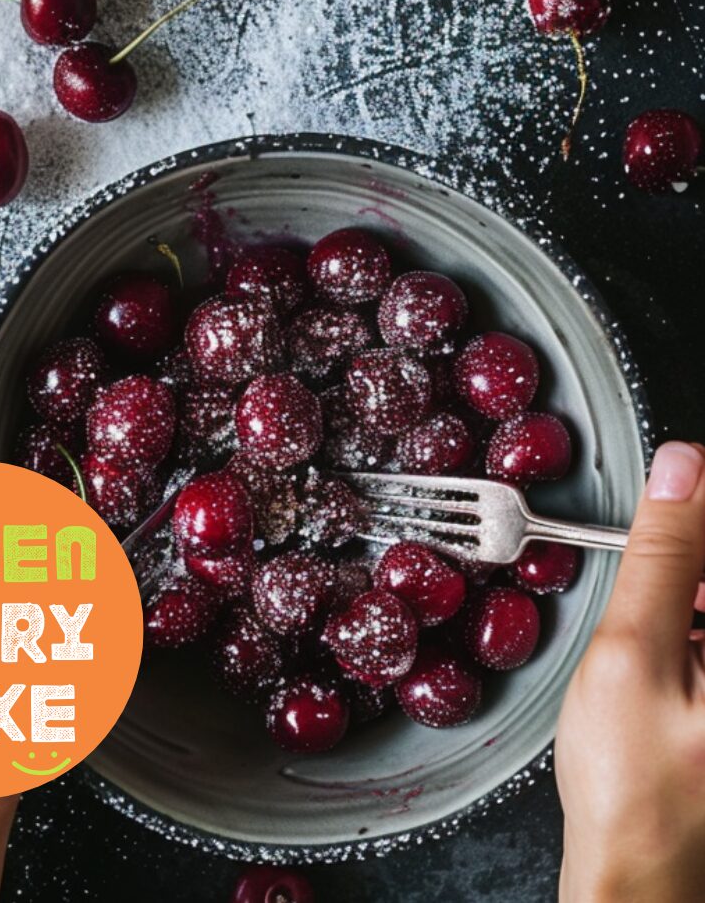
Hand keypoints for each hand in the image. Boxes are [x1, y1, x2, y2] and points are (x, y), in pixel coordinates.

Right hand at [557, 440, 704, 902]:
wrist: (642, 869)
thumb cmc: (635, 786)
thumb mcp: (633, 650)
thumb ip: (662, 553)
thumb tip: (681, 467)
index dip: (701, 498)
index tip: (668, 494)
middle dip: (694, 555)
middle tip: (656, 595)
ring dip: (695, 583)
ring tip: (659, 635)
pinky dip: (702, 617)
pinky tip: (676, 651)